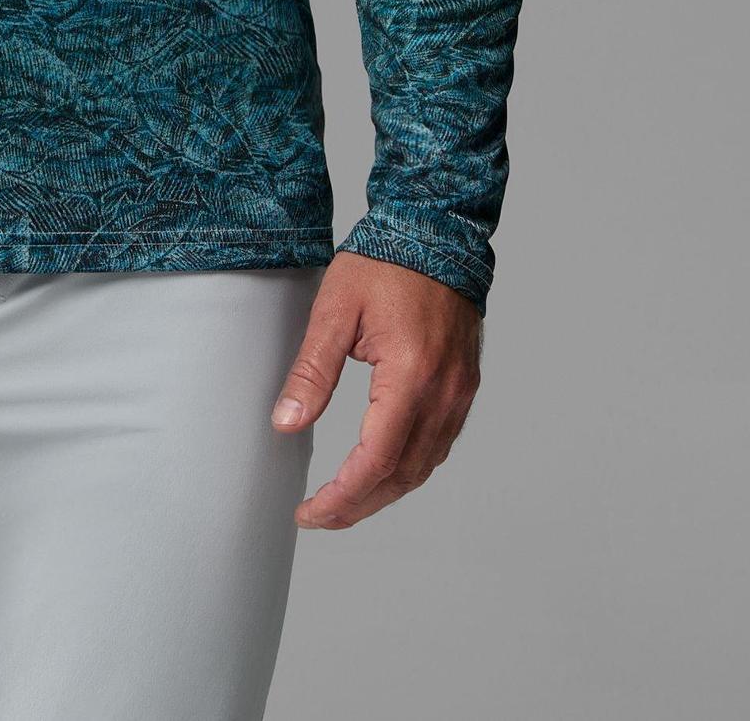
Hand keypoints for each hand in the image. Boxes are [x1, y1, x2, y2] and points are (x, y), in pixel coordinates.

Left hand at [272, 250, 482, 528]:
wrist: (435, 232)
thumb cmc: (384, 264)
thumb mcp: (334, 310)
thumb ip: (312, 372)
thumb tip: (285, 424)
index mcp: (410, 374)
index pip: (376, 459)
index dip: (342, 496)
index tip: (310, 513)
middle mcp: (443, 392)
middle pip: (402, 475)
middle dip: (359, 505)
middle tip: (319, 516)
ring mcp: (459, 392)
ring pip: (424, 467)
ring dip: (384, 492)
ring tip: (344, 501)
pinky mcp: (464, 386)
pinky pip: (438, 445)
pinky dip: (408, 468)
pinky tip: (382, 469)